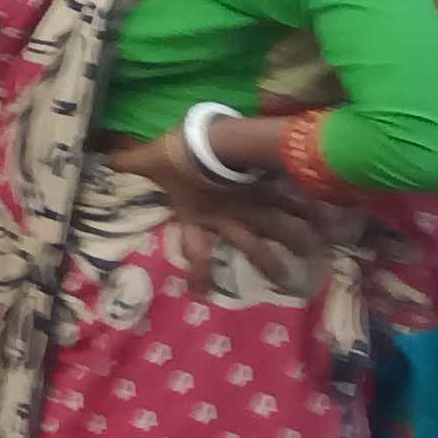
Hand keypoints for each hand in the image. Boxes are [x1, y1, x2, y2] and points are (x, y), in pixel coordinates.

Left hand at [103, 133, 333, 289]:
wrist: (206, 138)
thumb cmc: (175, 153)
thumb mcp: (148, 161)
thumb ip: (128, 162)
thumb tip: (102, 156)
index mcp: (198, 216)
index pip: (198, 254)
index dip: (200, 277)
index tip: (202, 299)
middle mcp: (229, 217)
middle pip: (252, 248)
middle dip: (270, 266)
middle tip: (287, 284)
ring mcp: (252, 203)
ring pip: (281, 229)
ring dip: (300, 242)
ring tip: (320, 257)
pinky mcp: (267, 185)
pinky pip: (295, 199)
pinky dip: (315, 209)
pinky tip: (335, 220)